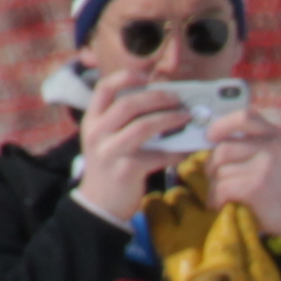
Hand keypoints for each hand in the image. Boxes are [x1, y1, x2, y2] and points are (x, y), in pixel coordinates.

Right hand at [70, 63, 190, 223]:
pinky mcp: (127, 170)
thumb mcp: (106, 139)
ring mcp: (111, 151)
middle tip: (177, 98)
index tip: (146, 75)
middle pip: (128, 104)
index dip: (126, 77)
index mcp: (92, 120)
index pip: (104, 88)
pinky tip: (189, 149)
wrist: (100, 204)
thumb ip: (123, 121)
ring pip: (143, 127)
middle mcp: (98, 132)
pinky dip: (177, 151)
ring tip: (186, 117)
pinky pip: (158, 155)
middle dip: (157, 97)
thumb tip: (160, 102)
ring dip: (169, 119)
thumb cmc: (109, 167)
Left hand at [203, 98, 280, 232]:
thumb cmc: (271, 188)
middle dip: (211, 168)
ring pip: (219, 171)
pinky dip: (217, 200)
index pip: (245, 116)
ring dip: (214, 188)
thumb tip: (207, 137)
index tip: (210, 137)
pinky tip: (223, 205)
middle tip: (216, 181)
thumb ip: (244, 144)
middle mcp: (272, 147)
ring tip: (223, 197)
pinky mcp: (257, 185)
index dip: (222, 125)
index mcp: (273, 135)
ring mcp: (265, 166)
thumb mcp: (264, 158)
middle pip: (222, 149)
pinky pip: (222, 188)